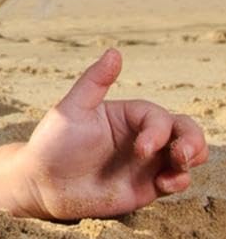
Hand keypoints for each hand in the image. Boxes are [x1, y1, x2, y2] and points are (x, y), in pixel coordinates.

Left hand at [21, 49, 208, 219]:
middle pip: (184, 130)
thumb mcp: (71, 110)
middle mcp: (141, 136)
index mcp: (127, 116)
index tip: (142, 149)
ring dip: (193, 158)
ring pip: (188, 154)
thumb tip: (115, 51)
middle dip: (193, 140)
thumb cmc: (54, 144)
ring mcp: (147, 161)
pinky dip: (181, 181)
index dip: (158, 131)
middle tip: (181, 155)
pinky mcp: (148, 185)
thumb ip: (95, 81)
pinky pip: (178, 180)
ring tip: (178, 168)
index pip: (158, 117)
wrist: (45, 186)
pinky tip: (165, 184)